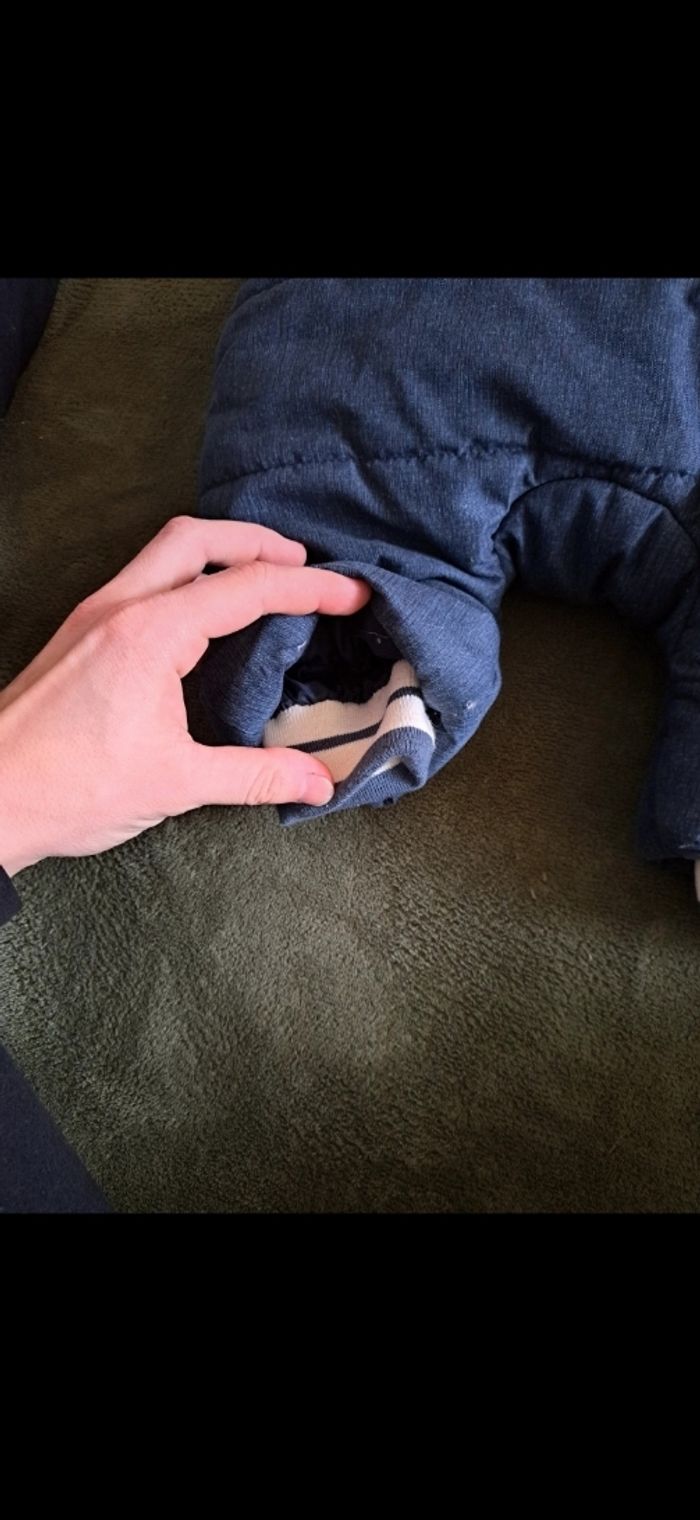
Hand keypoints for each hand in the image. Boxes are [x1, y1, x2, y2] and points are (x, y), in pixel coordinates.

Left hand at [0, 516, 369, 876]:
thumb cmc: (67, 788)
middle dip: (258, 541)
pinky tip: (202, 615)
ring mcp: (94, 617)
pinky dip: (184, 578)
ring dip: (218, 552)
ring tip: (261, 578)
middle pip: (198, 537)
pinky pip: (141, 581)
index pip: (247, 587)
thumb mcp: (175, 784)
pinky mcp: (79, 636)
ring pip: (163, 552)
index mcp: (150, 634)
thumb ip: (254, 775)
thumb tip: (318, 781)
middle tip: (304, 564)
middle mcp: (120, 609)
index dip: (310, 586)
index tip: (352, 593)